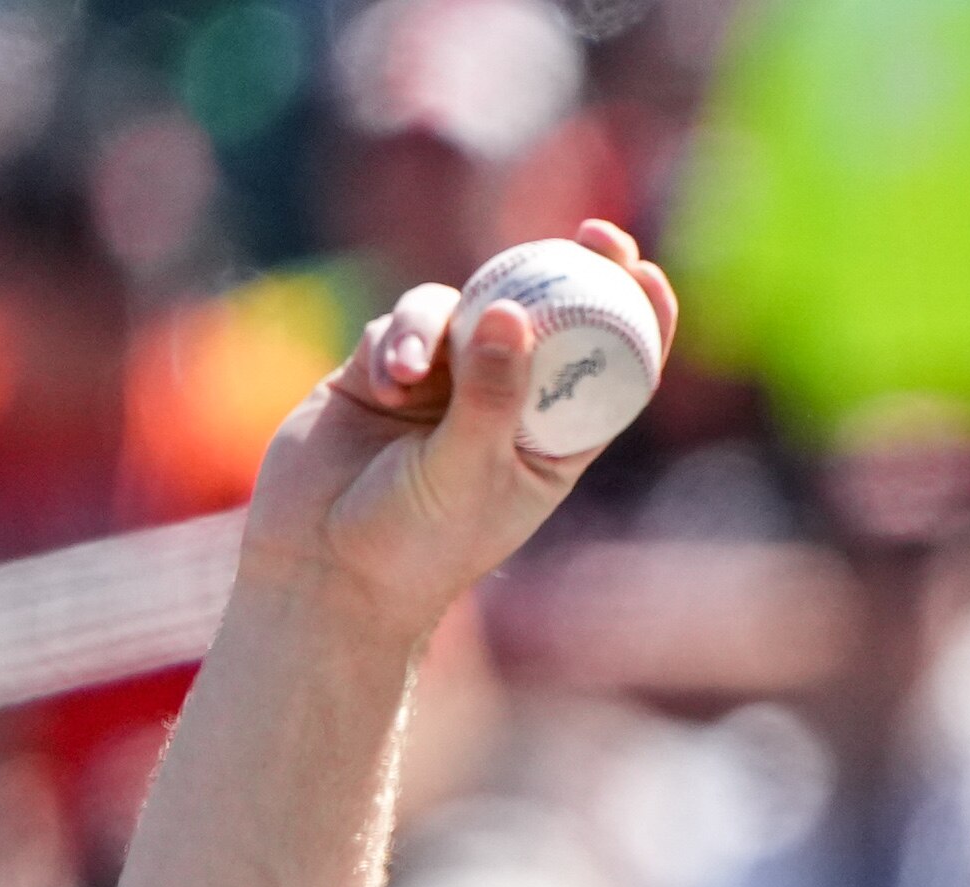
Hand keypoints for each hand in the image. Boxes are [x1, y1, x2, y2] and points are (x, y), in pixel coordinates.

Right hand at [240, 221, 678, 643]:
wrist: (323, 568)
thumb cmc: (415, 543)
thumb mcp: (468, 470)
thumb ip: (491, 394)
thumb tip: (514, 311)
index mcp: (552, 442)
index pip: (611, 372)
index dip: (636, 320)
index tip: (646, 272)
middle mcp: (505, 405)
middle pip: (547, 319)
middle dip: (567, 272)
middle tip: (592, 235)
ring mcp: (443, 384)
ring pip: (466, 309)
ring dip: (443, 323)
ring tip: (414, 372)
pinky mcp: (381, 371)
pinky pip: (403, 325)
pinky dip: (397, 340)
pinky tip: (383, 382)